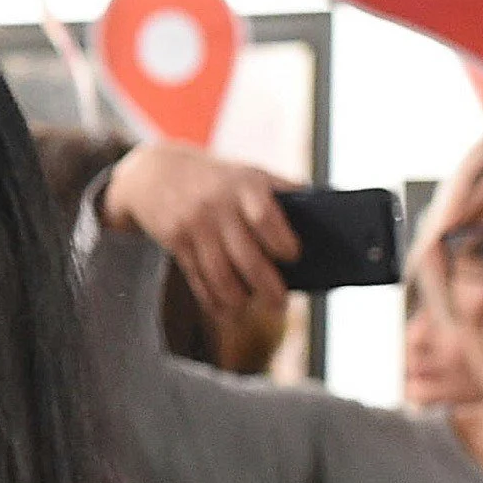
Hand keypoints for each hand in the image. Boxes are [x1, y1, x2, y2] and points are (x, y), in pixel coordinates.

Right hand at [100, 140, 301, 318]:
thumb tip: (327, 211)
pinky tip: (224, 310)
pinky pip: (196, 277)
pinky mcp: (177, 242)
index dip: (281, 241)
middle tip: (279, 303)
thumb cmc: (218, 178)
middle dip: (266, 285)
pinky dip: (211, 299)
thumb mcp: (248, 173)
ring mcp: (195, 225)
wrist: (156, 172)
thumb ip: (283, 190)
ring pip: (219, 273)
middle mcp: (219, 206)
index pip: (265, 216)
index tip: (293, 256)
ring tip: (249, 308)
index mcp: (245, 186)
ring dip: (237, 298)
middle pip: (246, 255)